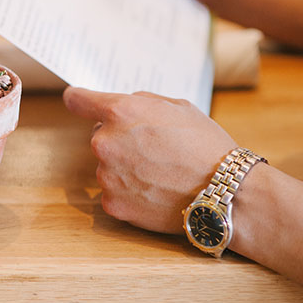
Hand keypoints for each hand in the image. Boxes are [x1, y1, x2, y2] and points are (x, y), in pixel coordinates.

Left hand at [63, 87, 236, 233]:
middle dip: (120, 140)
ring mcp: (106, 175)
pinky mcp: (112, 204)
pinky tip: (156, 193)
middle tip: (154, 150)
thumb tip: (120, 103)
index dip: (79, 99)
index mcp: (119, 112)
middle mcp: (105, 142)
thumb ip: (140, 102)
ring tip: (161, 174)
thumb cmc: (206, 146)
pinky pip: (114, 193)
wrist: (226, 192)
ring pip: (108, 167)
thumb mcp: (178, 107)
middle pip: (100, 136)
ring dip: (125, 169)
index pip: (78, 99)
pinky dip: (130, 194)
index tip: (76, 99)